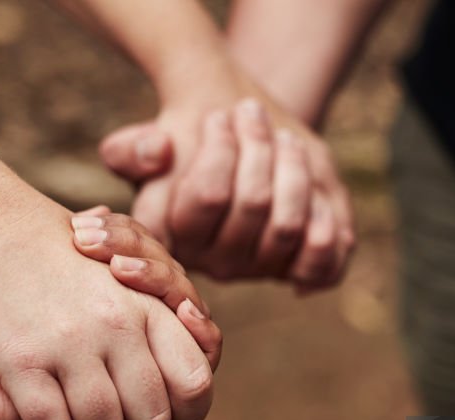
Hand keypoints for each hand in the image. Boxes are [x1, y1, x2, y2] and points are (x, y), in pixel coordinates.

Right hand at [0, 202, 214, 419]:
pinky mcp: (20, 360)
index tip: (164, 412)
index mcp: (148, 305)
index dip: (185, 412)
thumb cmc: (52, 250)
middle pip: (153, 419)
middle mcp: (118, 325)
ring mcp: (70, 343)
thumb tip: (189, 354)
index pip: (195, 381)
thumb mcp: (122, 271)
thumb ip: (156, 315)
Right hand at [101, 89, 354, 290]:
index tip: (216, 115)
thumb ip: (131, 150)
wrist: (241, 145)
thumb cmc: (189, 142)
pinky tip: (310, 178)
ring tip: (283, 136)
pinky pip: (320, 261)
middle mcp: (214, 264)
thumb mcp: (149, 139)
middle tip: (252, 112)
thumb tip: (157, 153)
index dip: (218, 153)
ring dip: (292, 169)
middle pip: (252, 205)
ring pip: (287, 224)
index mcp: (172, 239)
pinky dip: (323, 219)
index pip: (205, 199)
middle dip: (258, 148)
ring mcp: (258, 272)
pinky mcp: (299, 273)